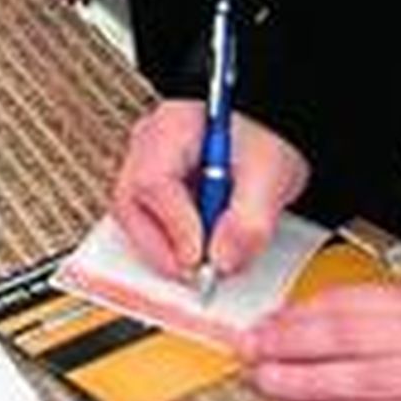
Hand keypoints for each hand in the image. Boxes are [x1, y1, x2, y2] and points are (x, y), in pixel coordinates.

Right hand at [112, 100, 309, 282]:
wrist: (267, 134)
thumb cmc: (264, 139)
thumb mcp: (271, 173)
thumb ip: (249, 221)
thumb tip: (221, 262)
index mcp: (172, 126)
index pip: (153, 180)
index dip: (174, 225)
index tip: (201, 258)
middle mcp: (148, 144)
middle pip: (129, 201)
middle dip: (159, 247)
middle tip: (196, 273)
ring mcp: (144, 165)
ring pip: (133, 216)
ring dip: (165, 248)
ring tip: (205, 259)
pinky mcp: (153, 189)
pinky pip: (147, 222)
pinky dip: (171, 243)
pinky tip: (200, 247)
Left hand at [244, 282, 400, 400]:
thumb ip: (384, 308)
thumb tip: (319, 313)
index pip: (346, 306)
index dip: (297, 315)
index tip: (264, 323)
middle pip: (343, 343)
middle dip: (289, 347)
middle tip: (251, 351)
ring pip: (359, 385)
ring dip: (307, 385)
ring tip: (270, 383)